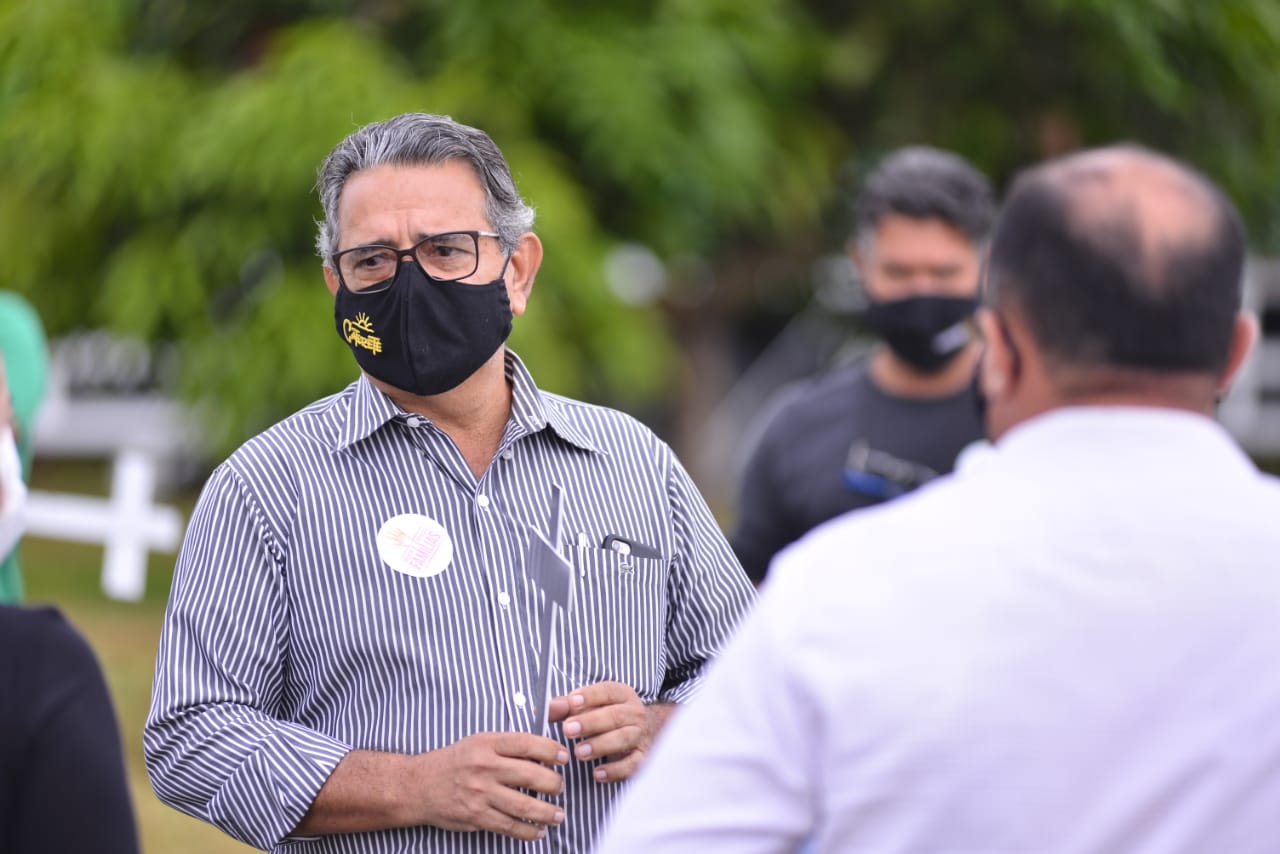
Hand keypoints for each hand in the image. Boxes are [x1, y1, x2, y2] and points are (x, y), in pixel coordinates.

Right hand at [414, 731, 568, 840]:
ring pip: (524, 806)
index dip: (552, 751)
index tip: (564, 758)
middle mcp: (485, 767)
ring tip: (558, 814)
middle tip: (561, 787)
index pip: (528, 744)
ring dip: (547, 812)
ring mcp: (481, 793)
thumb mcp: (478, 742)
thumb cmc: (454, 762)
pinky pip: (509, 826)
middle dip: (554, 784)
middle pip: (532, 775)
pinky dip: (528, 831)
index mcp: (488, 744)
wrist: (419, 785)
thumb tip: (544, 754)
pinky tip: (538, 831)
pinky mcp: (476, 816)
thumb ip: (507, 747)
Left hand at [548, 681, 673, 782]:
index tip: (572, 701)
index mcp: (621, 694)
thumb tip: (546, 709)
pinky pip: (632, 764)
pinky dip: (615, 770)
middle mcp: (634, 713)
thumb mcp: (590, 705)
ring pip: (623, 739)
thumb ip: (567, 706)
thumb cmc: (607, 715)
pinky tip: (597, 774)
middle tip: (568, 730)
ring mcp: (639, 735)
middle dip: (590, 723)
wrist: (641, 731)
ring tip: (579, 753)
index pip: (607, 691)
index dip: (590, 695)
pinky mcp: (641, 757)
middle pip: (614, 716)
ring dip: (600, 746)